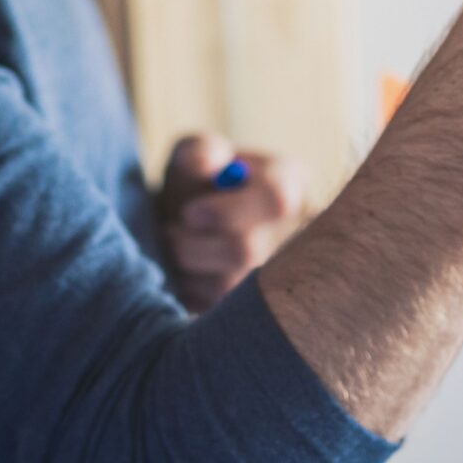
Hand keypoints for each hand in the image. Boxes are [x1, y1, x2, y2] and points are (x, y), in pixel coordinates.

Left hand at [156, 133, 307, 311]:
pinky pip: (214, 309)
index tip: (189, 213)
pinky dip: (189, 290)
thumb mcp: (195, 152)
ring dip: (187, 266)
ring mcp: (279, 276)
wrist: (185, 223)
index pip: (277, 200)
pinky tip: (187, 271)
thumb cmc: (195, 180)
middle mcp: (294, 232)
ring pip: (227, 286)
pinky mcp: (253, 310)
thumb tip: (204, 167)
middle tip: (168, 233)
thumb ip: (200, 151)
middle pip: (248, 252)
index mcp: (288, 183)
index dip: (228, 211)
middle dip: (195, 245)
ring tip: (175, 247)